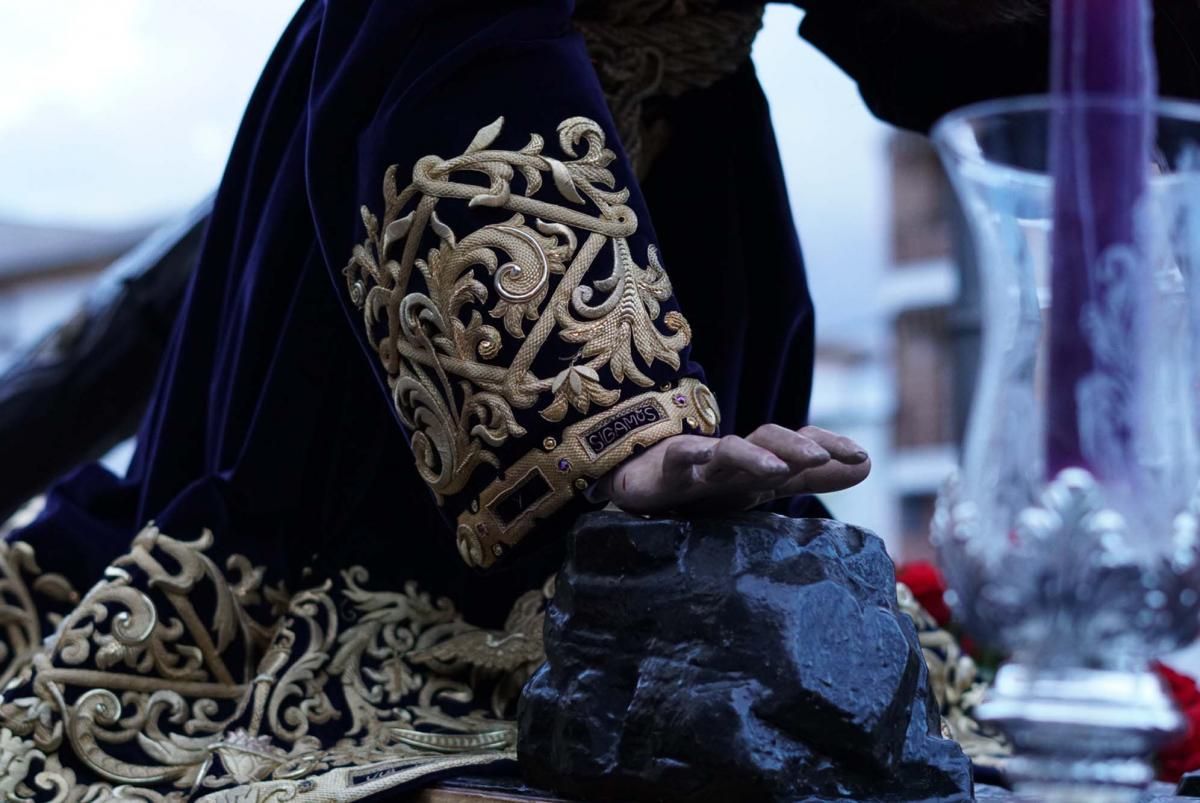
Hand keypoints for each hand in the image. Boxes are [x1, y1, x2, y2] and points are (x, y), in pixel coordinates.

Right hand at [599, 425, 870, 515]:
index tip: (863, 458)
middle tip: (827, 458)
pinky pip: (681, 457)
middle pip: (767, 440)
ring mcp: (701, 463)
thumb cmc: (707, 485)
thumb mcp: (763, 485)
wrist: (642, 479)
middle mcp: (735, 459)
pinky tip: (704, 456)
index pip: (799, 447)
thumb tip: (869, 465)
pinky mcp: (666, 471)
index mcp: (759, 465)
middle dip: (797, 447)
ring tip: (780, 470)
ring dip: (755, 456)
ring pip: (730, 451)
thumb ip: (813, 477)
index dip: (830, 446)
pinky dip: (693, 454)